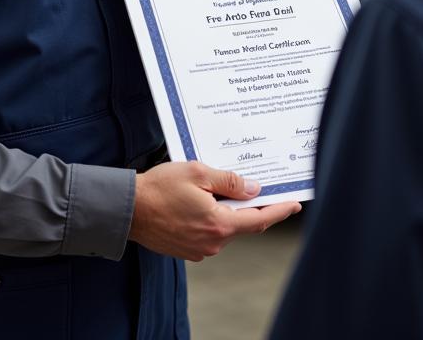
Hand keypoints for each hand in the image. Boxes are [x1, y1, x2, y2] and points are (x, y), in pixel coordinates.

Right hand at [128, 161, 300, 260]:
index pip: (259, 219)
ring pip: (224, 226)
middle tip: (255, 184)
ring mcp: (199, 249)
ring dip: (226, 209)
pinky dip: (211, 217)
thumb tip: (254, 188)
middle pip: (242, 222)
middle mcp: (213, 242)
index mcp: (219, 224)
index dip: (280, 210)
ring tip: (214, 187)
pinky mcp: (187, 249)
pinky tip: (200, 200)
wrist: (127, 209)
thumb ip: (230, 182)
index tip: (295, 204)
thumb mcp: (198, 172)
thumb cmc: (160, 188)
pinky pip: (208, 232)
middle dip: (250, 204)